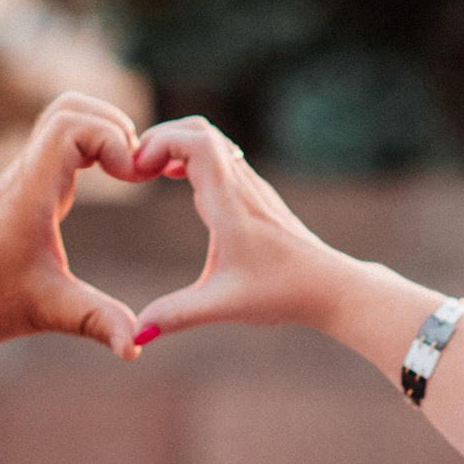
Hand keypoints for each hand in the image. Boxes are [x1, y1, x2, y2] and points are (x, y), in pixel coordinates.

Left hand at [0, 93, 151, 357]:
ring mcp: (25, 172)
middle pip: (69, 108)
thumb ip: (96, 322)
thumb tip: (136, 346)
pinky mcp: (28, 181)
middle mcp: (27, 173)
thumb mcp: (48, 311)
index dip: (110, 138)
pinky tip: (110, 176)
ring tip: (127, 170)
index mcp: (32, 193)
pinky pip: (61, 139)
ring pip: (63, 117)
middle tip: (135, 168)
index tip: (131, 176)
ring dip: (102, 131)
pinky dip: (91, 144)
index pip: (70, 127)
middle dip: (113, 126)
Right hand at [129, 116, 357, 342]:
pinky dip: (191, 156)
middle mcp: (241, 186)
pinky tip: (176, 180)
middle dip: (162, 137)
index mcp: (230, 203)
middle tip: (135, 167)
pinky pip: (220, 156)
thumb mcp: (223, 306)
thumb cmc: (280, 292)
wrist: (329, 287)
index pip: (197, 141)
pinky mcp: (255, 194)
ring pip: (211, 139)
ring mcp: (251, 186)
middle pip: (200, 129)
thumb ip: (176, 315)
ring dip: (177, 145)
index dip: (161, 143)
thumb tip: (136, 334)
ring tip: (149, 171)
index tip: (136, 170)